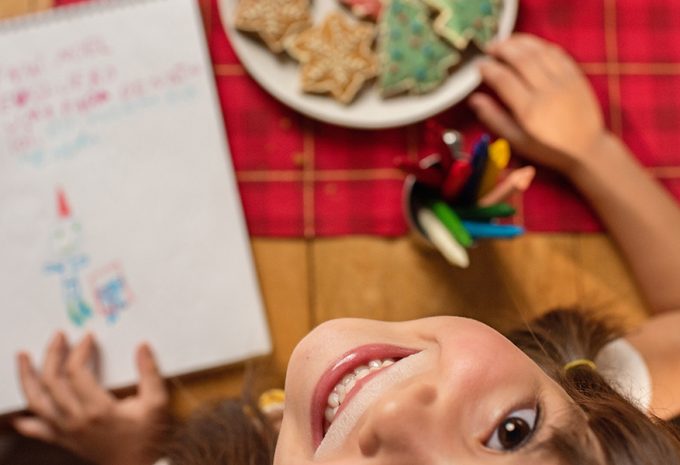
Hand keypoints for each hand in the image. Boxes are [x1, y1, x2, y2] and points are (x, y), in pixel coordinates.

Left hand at [14, 332, 169, 464]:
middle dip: (52, 354)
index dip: (79, 350)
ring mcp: (66, 431)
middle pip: (51, 382)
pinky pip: (37, 429)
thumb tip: (142, 346)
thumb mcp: (157, 404)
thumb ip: (150, 373)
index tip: (88, 337)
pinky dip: (24, 419)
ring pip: (36, 402)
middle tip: (59, 337)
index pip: (76, 372)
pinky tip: (20, 409)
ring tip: (24, 357)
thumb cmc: (148, 437)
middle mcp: (76, 420)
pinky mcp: (64, 440)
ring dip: (27, 378)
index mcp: (97, 410)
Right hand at [469, 33, 606, 173]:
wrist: (585, 149)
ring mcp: (564, 82)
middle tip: (489, 47)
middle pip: (521, 59)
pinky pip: (557, 53)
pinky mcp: (576, 76)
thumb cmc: (547, 148)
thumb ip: (494, 118)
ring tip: (506, 42)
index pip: (503, 80)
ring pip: (539, 51)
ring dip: (520, 42)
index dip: (488, 69)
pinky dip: (540, 45)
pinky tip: (528, 46)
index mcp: (529, 111)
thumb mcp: (516, 140)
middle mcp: (547, 93)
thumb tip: (474, 99)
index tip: (479, 65)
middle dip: (502, 49)